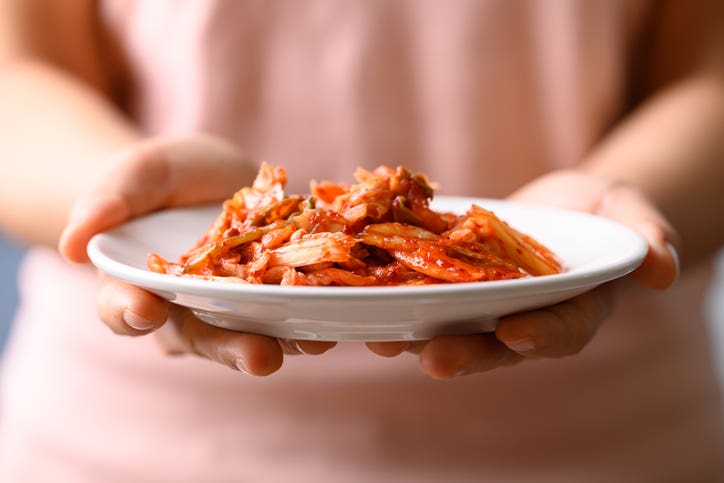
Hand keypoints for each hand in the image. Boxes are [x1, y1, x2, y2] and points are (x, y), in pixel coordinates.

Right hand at [59, 135, 334, 374]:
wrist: (215, 178)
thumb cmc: (166, 179)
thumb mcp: (141, 173)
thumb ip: (110, 198)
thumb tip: (72, 241)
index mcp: (143, 287)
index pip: (126, 309)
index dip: (131, 313)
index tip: (143, 309)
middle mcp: (193, 310)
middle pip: (204, 339)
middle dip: (231, 349)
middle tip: (259, 357)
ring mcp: (241, 308)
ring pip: (260, 334)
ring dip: (289, 342)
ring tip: (315, 341)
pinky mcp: (283, 295)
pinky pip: (301, 310)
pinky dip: (324, 314)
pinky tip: (349, 313)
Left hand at [366, 170, 679, 378]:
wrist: (561, 206)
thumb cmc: (602, 211)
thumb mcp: (629, 212)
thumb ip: (646, 237)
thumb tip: (663, 270)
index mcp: (569, 311)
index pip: (561, 332)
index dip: (542, 336)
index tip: (518, 332)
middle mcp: (521, 318)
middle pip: (494, 345)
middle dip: (465, 354)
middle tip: (434, 361)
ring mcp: (482, 306)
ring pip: (449, 330)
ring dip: (415, 339)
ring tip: (380, 340)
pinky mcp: (450, 284)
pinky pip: (422, 296)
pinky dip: (394, 301)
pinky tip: (362, 299)